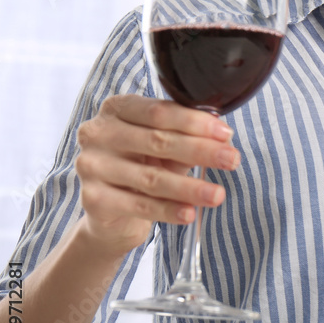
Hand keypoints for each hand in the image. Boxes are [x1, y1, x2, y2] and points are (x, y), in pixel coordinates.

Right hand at [74, 94, 239, 253]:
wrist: (111, 213)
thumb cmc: (142, 167)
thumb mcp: (163, 147)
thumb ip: (186, 137)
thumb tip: (223, 136)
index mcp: (116, 109)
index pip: (159, 112)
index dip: (195, 123)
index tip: (226, 134)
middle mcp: (97, 133)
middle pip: (158, 141)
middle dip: (201, 151)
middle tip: (232, 160)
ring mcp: (91, 166)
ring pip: (151, 177)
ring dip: (190, 187)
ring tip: (218, 195)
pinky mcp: (93, 198)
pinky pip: (140, 205)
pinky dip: (169, 210)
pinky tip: (190, 213)